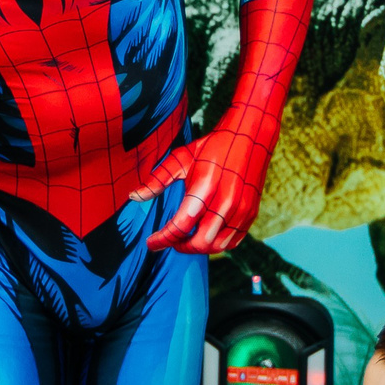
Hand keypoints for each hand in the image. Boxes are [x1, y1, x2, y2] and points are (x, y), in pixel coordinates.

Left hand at [131, 128, 271, 253]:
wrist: (250, 136)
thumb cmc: (212, 147)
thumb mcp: (182, 158)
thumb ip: (158, 179)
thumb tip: (133, 197)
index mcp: (205, 186)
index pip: (181, 224)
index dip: (163, 239)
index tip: (150, 243)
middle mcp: (226, 201)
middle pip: (200, 242)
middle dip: (180, 247)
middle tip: (169, 241)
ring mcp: (241, 209)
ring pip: (217, 246)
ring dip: (198, 248)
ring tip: (187, 238)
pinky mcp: (250, 213)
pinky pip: (233, 241)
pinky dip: (216, 244)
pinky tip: (205, 234)